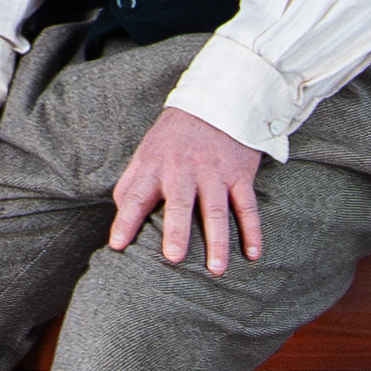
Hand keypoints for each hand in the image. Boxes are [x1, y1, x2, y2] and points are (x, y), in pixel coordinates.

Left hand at [104, 108, 270, 276]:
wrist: (216, 101)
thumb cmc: (174, 137)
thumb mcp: (146, 152)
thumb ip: (131, 184)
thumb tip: (120, 216)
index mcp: (155, 166)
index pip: (135, 196)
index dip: (126, 221)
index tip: (118, 246)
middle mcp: (184, 171)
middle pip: (180, 204)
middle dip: (177, 231)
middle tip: (174, 258)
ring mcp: (214, 173)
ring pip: (216, 211)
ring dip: (218, 241)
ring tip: (216, 269)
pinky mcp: (239, 174)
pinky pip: (247, 206)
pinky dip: (252, 230)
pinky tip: (253, 253)